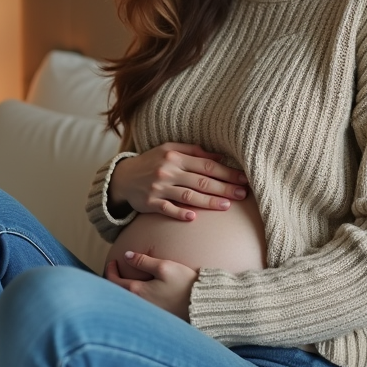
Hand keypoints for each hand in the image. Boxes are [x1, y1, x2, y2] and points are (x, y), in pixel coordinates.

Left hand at [104, 252, 198, 320]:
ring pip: (127, 300)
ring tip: (124, 280)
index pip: (114, 282)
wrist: (200, 304)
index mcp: (138, 291)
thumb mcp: (164, 267)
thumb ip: (143, 261)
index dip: (110, 270)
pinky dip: (131, 298)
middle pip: (117, 293)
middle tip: (115, 270)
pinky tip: (137, 292)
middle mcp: (138, 304)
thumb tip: (126, 255)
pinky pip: (136, 306)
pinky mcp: (155, 315)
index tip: (113, 261)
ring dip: (122, 290)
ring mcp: (147, 312)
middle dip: (113, 281)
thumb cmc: (183, 284)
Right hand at [109, 143, 249, 220]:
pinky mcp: (150, 203)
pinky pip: (167, 209)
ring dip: (208, 201)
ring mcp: (159, 188)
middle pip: (201, 181)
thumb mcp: (169, 150)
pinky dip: (180, 213)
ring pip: (188, 196)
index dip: (226, 172)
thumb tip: (219, 157)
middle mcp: (167, 171)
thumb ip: (193, 151)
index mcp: (175, 157)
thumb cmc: (152, 162)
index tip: (243, 178)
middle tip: (242, 194)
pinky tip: (193, 217)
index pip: (206, 165)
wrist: (123, 177)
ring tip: (226, 206)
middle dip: (224, 188)